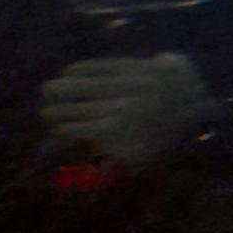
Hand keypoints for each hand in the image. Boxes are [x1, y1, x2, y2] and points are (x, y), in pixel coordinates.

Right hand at [40, 53, 211, 169]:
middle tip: (43, 112)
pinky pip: (102, 66)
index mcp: (122, 130)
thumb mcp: (137, 154)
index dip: (62, 129)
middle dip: (58, 110)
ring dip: (64, 88)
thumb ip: (105, 162)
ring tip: (47, 90)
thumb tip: (75, 166)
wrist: (189, 97)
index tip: (51, 129)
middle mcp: (122, 106)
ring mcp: (128, 84)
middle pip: (82, 107)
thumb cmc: (158, 132)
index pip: (82, 129)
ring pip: (88, 85)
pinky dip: (83, 68)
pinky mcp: (133, 66)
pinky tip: (68, 71)